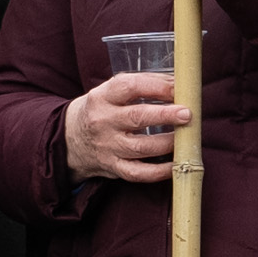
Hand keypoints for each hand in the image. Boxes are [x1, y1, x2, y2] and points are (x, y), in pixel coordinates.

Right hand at [63, 70, 183, 185]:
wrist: (70, 138)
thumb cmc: (101, 110)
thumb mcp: (110, 91)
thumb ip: (140, 85)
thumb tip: (178, 84)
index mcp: (102, 97)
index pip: (130, 87)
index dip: (157, 86)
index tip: (178, 88)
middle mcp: (103, 121)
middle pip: (137, 117)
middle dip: (165, 115)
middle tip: (187, 114)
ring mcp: (107, 146)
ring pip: (141, 147)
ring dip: (167, 143)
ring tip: (185, 137)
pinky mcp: (112, 166)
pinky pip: (137, 173)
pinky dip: (159, 171)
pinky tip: (175, 164)